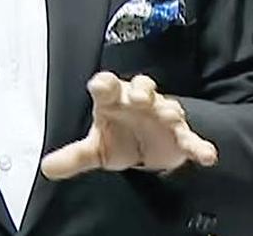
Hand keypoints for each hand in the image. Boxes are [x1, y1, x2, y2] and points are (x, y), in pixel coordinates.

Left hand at [41, 73, 217, 179]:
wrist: (147, 147)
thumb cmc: (119, 136)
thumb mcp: (95, 148)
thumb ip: (73, 156)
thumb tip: (46, 167)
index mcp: (113, 101)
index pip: (106, 85)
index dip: (104, 84)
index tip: (101, 85)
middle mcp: (139, 102)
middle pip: (140, 87)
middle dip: (139, 90)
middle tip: (135, 96)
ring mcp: (162, 116)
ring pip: (168, 106)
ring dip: (167, 109)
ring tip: (166, 114)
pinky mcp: (181, 136)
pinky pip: (192, 138)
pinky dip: (199, 146)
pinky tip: (206, 156)